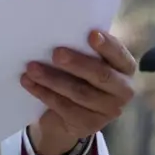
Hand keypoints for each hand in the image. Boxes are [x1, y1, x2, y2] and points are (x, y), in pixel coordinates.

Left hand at [22, 30, 136, 154]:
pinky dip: (44, 93)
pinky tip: (28, 82)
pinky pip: (64, 107)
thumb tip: (59, 30)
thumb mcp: (85, 59)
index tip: (91, 34)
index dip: (107, 45)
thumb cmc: (79, 74)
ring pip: (79, 93)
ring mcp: (108, 111)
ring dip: (53, 78)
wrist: (68, 114)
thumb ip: (82, 46)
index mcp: (125, 67)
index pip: (119, 54)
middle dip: (77, 63)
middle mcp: (123, 90)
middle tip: (56, 53)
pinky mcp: (89, 125)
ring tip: (31, 68)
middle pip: (101, 75)